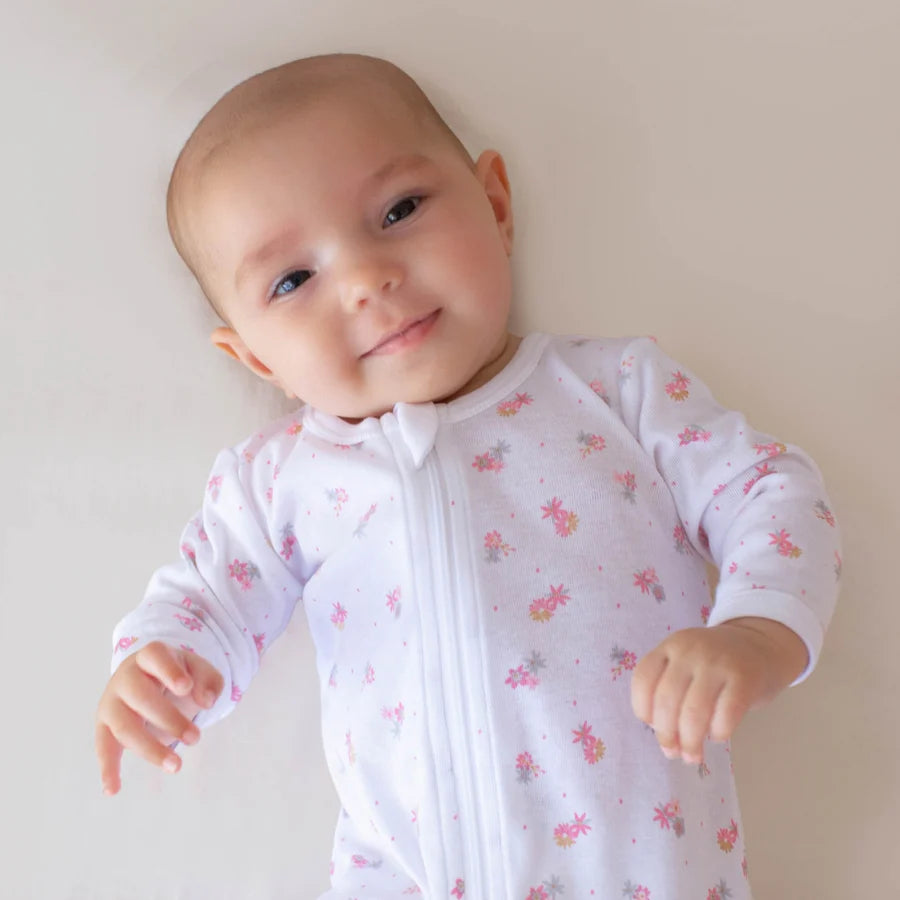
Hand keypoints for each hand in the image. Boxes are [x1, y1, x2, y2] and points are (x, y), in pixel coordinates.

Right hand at [95, 641, 223, 794]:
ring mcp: (112, 701)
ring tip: (176, 766)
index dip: (168, 671)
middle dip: (169, 719)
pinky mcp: (104, 725)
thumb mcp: (199, 671)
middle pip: (140, 696)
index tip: (186, 688)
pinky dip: (107, 769)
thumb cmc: (179, 676)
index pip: (155, 656)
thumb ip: (208, 681)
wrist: (153, 680)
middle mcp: (126, 677)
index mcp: (151, 656)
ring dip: (149, 749)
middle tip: (195, 738)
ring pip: (124, 726)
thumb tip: (207, 702)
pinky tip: (113, 789)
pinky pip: (103, 747)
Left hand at [630, 617, 807, 763]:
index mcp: (670, 646)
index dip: (642, 709)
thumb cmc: (715, 666)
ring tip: (693, 756)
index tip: (652, 726)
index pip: (643, 679)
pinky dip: (718, 733)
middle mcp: (690, 650)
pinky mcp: (744, 677)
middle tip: (673, 753)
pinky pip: (725, 714)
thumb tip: (666, 741)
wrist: (761, 646)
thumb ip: (671, 693)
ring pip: (693, 711)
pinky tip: (718, 736)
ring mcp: (717, 662)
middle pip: (666, 700)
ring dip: (690, 742)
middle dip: (666, 734)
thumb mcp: (686, 665)